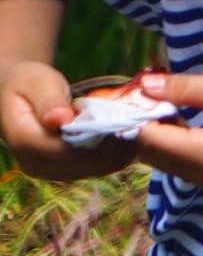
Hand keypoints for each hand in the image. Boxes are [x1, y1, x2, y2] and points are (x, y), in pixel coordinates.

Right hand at [0, 61, 139, 182]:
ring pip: (96, 168)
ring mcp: (51, 171)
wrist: (23, 96)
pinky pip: (101, 169)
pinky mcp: (67, 171)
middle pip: (84, 162)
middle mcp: (35, 164)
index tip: (114, 112)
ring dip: (116, 147)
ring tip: (125, 122)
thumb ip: (49, 101)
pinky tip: (124, 133)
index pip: (67, 149)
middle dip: (109, 140)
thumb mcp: (38, 83)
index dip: (95, 133)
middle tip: (126, 116)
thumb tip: (60, 119)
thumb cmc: (31, 84)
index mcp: (23, 142)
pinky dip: (117, 153)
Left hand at [129, 71, 202, 193]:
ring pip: (166, 162)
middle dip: (148, 125)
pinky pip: (186, 167)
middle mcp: (201, 178)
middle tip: (161, 95)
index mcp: (202, 157)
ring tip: (179, 106)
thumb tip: (144, 84)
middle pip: (151, 155)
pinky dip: (180, 146)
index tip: (146, 89)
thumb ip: (183, 88)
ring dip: (164, 136)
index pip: (147, 139)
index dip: (140, 114)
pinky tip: (197, 124)